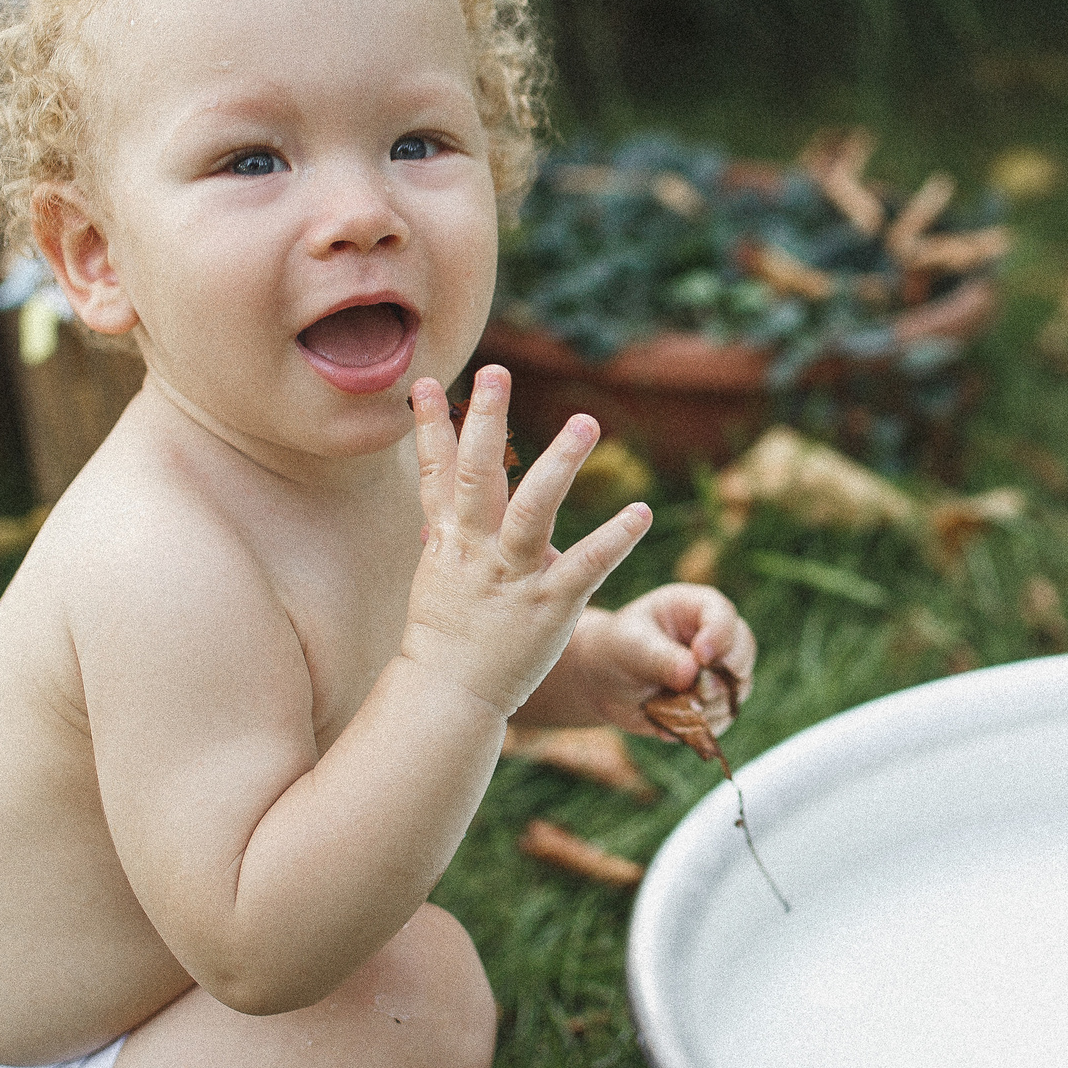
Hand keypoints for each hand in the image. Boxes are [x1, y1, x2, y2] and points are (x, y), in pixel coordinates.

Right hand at [403, 369, 649, 715]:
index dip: (430, 427)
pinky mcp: (550, 605)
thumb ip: (445, 532)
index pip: (436, 474)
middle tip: (496, 371)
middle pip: (477, 476)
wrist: (449, 696)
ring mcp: (514, 577)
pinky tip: (641, 511)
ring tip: (586, 422)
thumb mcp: (438, 574)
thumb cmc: (447, 636)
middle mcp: (477, 551)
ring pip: (533, 511)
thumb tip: (436, 502)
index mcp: (450, 540)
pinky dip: (614, 538)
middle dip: (484, 422)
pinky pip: (586, 566)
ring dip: (559, 465)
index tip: (426, 382)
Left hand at [574, 584, 758, 731]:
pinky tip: (669, 724)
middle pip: (743, 653)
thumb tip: (692, 674)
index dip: (719, 637)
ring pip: (736, 691)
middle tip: (695, 690)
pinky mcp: (715, 703)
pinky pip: (722, 719)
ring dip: (706, 706)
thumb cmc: (618, 648)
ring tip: (669, 708)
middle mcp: (716, 639)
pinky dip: (699, 726)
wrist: (607, 681)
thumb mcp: (631, 645)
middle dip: (721, 676)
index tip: (701, 656)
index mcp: (697, 609)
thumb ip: (660, 657)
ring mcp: (720, 672)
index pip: (724, 616)